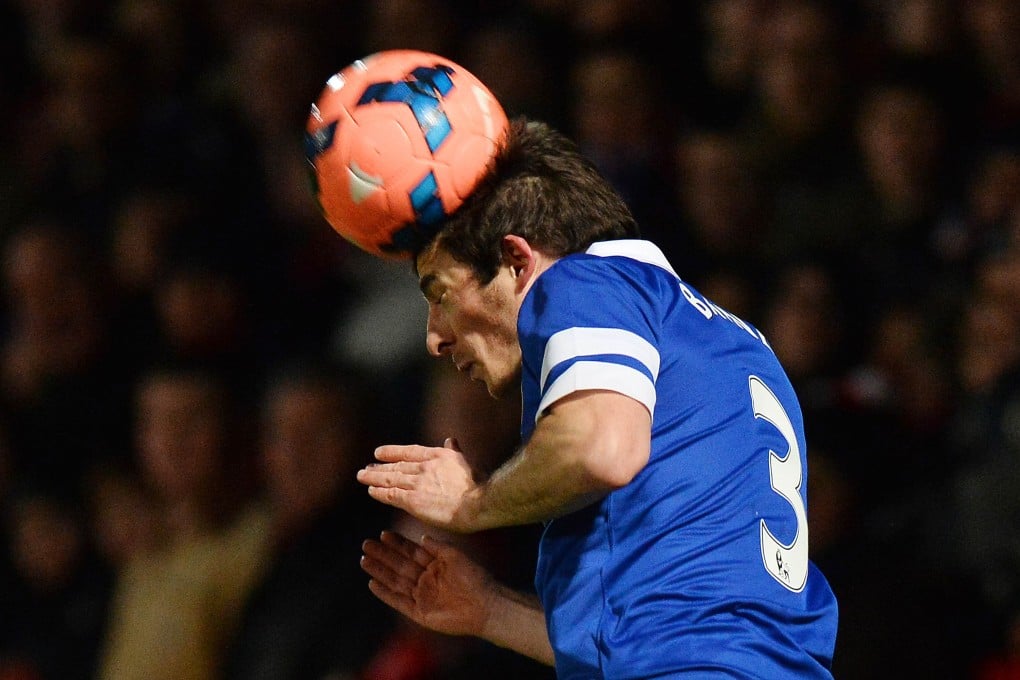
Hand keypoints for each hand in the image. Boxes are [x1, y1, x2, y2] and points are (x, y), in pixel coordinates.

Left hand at [357, 438, 481, 531]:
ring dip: (374, 477)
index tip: (379, 453)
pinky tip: (371, 490)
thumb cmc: (477, 485)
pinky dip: (379, 492)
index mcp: (438, 455)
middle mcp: (425, 466)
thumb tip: (451, 439)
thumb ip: (454, 451)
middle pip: (396, 465)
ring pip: (390, 478)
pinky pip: (391, 494)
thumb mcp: (465, 461)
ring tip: (362, 475)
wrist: (478, 502)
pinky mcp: (413, 499)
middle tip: (367, 467)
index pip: (409, 451)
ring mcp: (417, 482)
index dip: (392, 452)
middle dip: (379, 466)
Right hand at [361, 531, 494, 636]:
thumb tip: (421, 536)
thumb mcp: (456, 557)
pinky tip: (372, 583)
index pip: (411, 551)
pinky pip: (398, 601)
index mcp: (435, 565)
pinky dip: (385, 593)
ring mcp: (422, 596)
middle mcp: (426, 579)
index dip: (397, 543)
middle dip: (383, 555)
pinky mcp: (419, 613)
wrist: (485, 606)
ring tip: (364, 560)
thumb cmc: (474, 579)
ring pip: (395, 581)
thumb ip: (438, 547)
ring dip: (380, 571)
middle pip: (399, 565)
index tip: (383, 534)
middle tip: (366, 544)